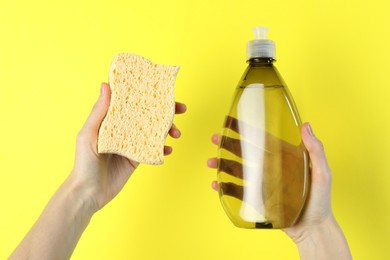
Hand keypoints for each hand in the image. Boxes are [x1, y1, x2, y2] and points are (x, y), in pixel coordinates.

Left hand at [71, 83, 185, 212]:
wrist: (89, 193)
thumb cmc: (83, 163)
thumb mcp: (88, 135)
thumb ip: (99, 112)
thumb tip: (105, 85)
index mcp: (110, 120)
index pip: (130, 101)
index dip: (146, 93)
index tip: (161, 89)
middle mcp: (122, 129)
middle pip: (147, 114)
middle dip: (165, 110)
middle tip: (180, 108)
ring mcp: (132, 144)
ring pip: (154, 131)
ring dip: (168, 129)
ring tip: (177, 132)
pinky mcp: (137, 158)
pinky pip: (153, 149)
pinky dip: (163, 148)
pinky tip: (168, 149)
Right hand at [207, 122, 330, 232]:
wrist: (313, 229)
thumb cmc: (321, 201)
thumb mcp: (322, 173)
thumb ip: (316, 151)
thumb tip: (306, 126)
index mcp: (284, 158)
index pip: (263, 140)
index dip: (247, 130)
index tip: (233, 123)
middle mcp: (270, 169)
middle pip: (245, 153)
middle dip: (228, 145)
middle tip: (215, 138)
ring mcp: (262, 184)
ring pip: (238, 171)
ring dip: (222, 165)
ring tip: (211, 163)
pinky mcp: (257, 199)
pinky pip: (238, 191)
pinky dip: (225, 188)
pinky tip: (216, 184)